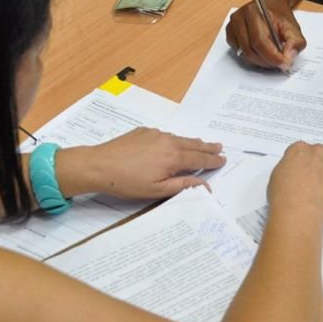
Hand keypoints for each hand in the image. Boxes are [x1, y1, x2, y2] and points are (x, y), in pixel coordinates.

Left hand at [57, 128, 224, 199]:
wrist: (99, 165)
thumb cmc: (127, 182)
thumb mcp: (158, 190)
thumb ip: (183, 185)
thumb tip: (205, 184)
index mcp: (174, 157)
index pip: (200, 158)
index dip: (213, 160)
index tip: (223, 160)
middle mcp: (168, 141)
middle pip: (194, 144)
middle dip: (208, 147)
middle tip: (219, 147)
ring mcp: (155, 134)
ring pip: (180, 138)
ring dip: (192, 142)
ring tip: (201, 144)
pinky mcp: (144, 131)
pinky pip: (165, 135)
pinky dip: (174, 140)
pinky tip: (172, 144)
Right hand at [226, 0, 305, 70]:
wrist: (270, 9)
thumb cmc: (279, 18)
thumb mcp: (293, 28)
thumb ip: (295, 42)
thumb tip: (288, 57)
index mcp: (253, 12)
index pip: (259, 41)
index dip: (272, 56)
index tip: (284, 64)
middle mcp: (239, 18)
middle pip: (250, 50)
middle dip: (267, 61)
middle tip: (281, 63)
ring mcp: (232, 28)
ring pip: (245, 55)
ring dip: (261, 62)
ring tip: (274, 58)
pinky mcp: (230, 37)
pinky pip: (241, 55)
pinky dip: (253, 60)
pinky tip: (263, 54)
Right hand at [267, 143, 322, 222]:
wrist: (298, 210)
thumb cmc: (283, 196)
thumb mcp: (277, 174)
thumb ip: (289, 165)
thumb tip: (296, 168)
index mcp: (298, 149)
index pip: (304, 148)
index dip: (305, 159)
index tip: (305, 168)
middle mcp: (317, 151)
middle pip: (322, 150)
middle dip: (320, 161)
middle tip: (317, 176)